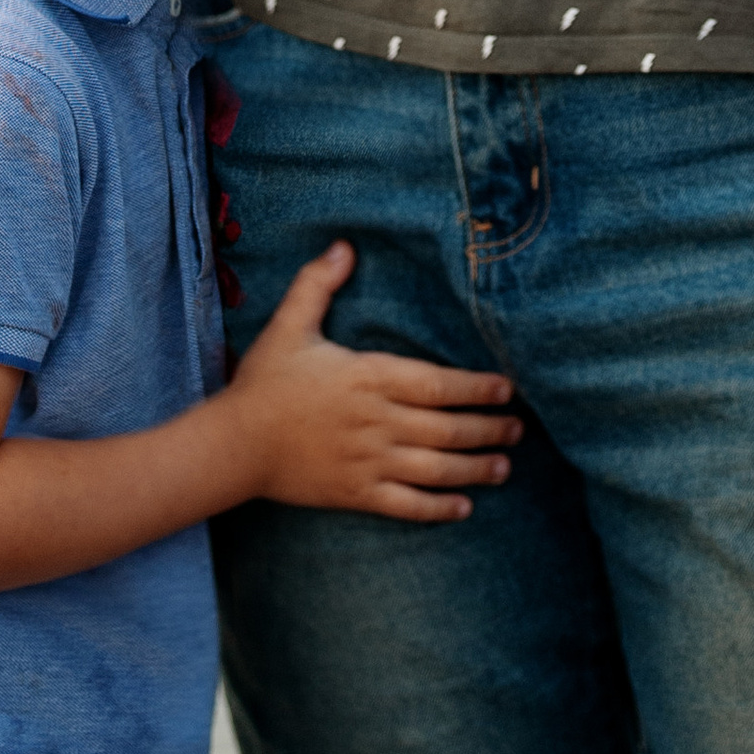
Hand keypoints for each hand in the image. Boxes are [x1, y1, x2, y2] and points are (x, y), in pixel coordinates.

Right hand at [230, 244, 520, 519]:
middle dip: (488, 429)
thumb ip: (318, 284)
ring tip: (504, 467)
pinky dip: (438, 508)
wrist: (234, 445)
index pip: (438, 384)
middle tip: (519, 430)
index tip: (506, 389)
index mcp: (369, 378)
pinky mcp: (356, 494)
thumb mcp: (290, 325)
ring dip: (474, 468)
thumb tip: (344, 245)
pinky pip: (406, 505)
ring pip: (435, 468)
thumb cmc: (264, 383)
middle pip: (447, 427)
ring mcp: (368, 461)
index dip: (477, 388)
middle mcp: (377, 421)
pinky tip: (463, 508)